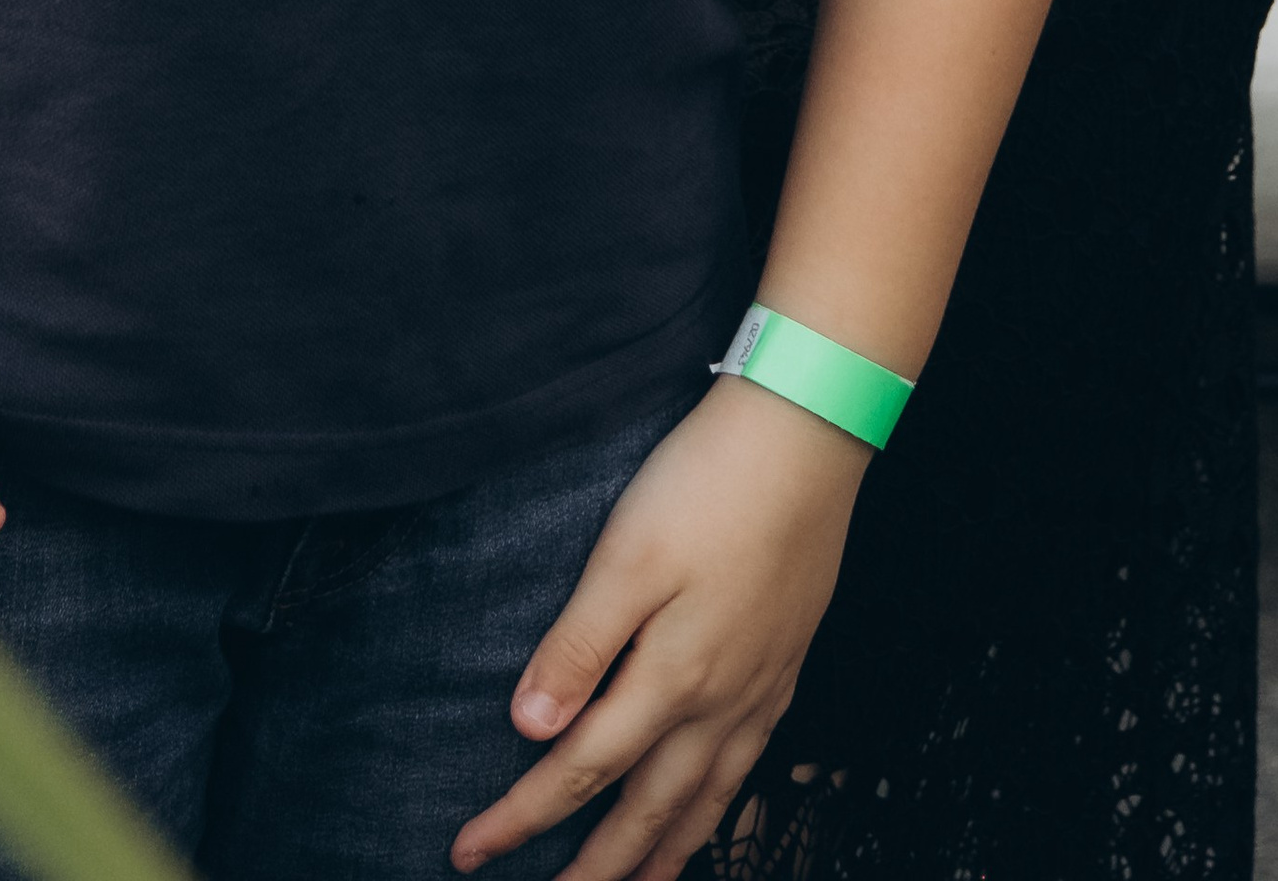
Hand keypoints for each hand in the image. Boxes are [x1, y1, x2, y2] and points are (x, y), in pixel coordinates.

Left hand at [451, 380, 867, 880]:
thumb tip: (531, 730)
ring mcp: (759, 688)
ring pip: (705, 801)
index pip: (581, 770)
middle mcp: (719, 701)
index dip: (523, 817)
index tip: (470, 852)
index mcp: (671, 678)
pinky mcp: (784, 664)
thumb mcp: (626, 555)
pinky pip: (747, 768)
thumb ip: (580, 646)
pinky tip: (711, 807)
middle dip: (595, 867)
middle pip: (646, 809)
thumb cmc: (707, 486)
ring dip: (664, 854)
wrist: (806, 438)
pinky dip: (721, 808)